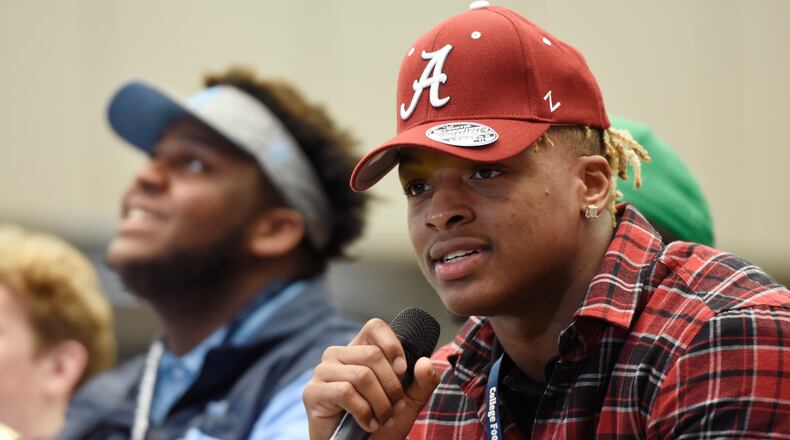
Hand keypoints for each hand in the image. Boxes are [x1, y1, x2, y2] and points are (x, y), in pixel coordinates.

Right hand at [303, 318, 439, 438]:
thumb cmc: (381, 423)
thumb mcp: (409, 401)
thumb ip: (423, 382)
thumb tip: (425, 363)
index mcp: (358, 350)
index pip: (374, 327)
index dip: (392, 345)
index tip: (403, 371)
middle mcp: (337, 355)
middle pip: (372, 354)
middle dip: (391, 386)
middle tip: (396, 408)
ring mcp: (322, 372)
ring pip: (361, 375)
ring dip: (380, 403)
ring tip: (384, 419)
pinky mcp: (312, 392)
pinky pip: (345, 392)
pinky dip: (364, 412)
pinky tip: (369, 424)